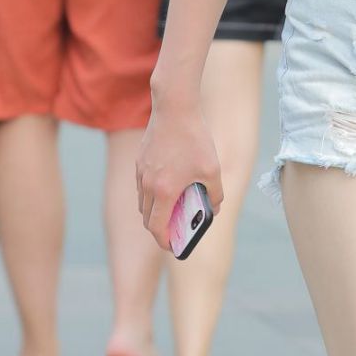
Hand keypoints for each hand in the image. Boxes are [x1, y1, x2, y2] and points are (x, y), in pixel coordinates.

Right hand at [136, 95, 223, 253]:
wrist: (174, 108)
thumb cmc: (194, 138)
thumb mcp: (212, 169)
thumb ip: (215, 194)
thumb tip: (215, 209)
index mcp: (164, 191)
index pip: (157, 228)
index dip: (164, 242)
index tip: (173, 247)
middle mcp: (147, 185)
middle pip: (147, 218)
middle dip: (160, 229)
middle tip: (175, 232)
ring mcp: (140, 173)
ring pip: (143, 203)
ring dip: (154, 212)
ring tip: (173, 211)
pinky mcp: (139, 161)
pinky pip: (142, 187)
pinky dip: (151, 195)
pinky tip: (168, 189)